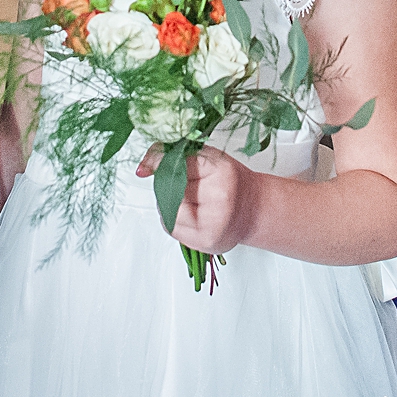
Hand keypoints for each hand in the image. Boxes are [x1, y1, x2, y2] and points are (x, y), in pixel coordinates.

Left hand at [135, 144, 256, 254]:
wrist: (254, 210)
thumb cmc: (231, 181)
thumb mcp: (209, 158)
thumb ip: (177, 154)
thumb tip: (142, 168)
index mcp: (222, 171)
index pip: (178, 164)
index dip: (159, 163)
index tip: (146, 167)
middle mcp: (219, 199)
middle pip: (170, 188)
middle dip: (168, 184)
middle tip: (185, 183)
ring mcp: (212, 224)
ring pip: (167, 210)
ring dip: (169, 203)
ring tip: (191, 200)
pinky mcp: (205, 242)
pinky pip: (171, 228)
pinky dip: (174, 219)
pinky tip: (191, 214)